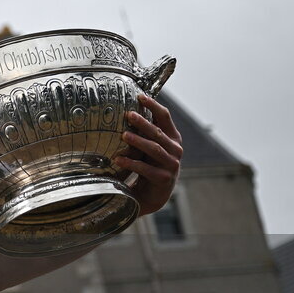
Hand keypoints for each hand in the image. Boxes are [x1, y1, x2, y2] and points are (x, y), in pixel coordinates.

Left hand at [114, 94, 183, 216]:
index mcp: (172, 138)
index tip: (140, 96)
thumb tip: (125, 110)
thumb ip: (144, 133)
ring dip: (138, 141)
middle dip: (143, 122)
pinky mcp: (163, 178)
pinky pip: (146, 168)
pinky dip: (131, 163)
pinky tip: (118, 159)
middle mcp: (175, 149)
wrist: (152, 196)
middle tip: (128, 114)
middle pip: (158, 132)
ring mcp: (171, 164)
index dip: (153, 105)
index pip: (165, 117)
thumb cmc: (147, 166)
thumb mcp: (147, 147)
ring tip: (123, 135)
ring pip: (154, 149)